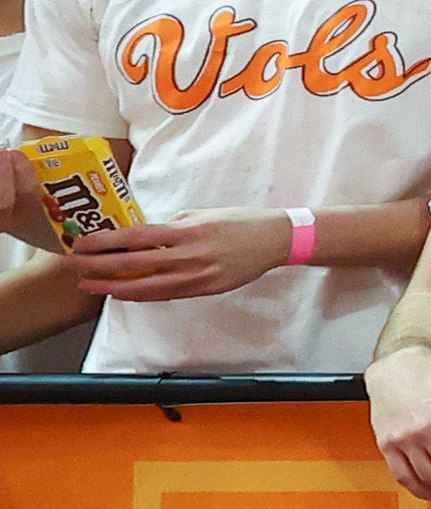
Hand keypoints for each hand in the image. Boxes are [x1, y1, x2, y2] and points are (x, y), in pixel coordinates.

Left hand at [70, 208, 292, 299]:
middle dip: (101, 267)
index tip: (83, 244)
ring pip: (147, 286)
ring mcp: (198, 276)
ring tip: (91, 286)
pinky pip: (166, 294)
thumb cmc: (240, 222)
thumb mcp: (203, 214)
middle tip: (76, 267)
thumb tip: (143, 236)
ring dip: (115, 287)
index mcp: (188, 231)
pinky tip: (123, 293)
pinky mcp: (205, 290)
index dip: (106, 242)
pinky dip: (142, 294)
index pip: (137, 238)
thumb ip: (172, 226)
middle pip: (135, 264)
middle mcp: (190, 255)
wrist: (276, 240)